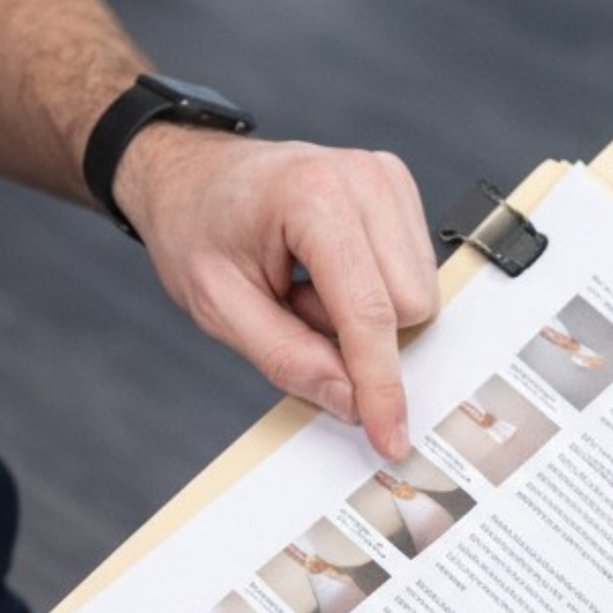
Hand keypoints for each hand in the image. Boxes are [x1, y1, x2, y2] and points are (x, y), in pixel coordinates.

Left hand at [115, 130, 438, 461]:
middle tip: (293, 309)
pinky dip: (373, 291)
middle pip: (410, 306)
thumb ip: (286, 358)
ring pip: (420, 294)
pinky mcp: (397, 188)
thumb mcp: (218, 307)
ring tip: (305, 288)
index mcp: (313, 196)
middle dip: (359, 336)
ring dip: (365, 314)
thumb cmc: (197, 230)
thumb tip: (352, 402)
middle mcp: (363, 177)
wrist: (192, 175)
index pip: (368, 310)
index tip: (391, 437)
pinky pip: (415, 273)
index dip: (381, 384)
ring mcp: (385, 177)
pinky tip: (327, 274)